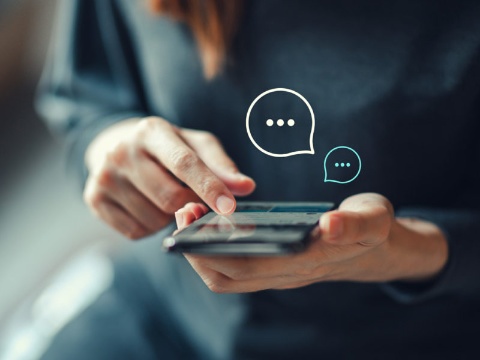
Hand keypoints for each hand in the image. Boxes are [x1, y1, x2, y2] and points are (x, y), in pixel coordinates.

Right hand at [83, 117, 254, 238]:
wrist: (118, 148)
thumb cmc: (168, 149)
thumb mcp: (196, 146)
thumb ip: (222, 166)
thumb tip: (246, 187)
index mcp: (152, 131)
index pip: (185, 163)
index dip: (210, 187)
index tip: (229, 208)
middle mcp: (122, 150)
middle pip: (171, 198)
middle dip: (188, 204)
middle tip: (188, 195)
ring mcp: (104, 176)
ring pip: (154, 219)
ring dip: (168, 217)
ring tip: (162, 196)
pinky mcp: (94, 199)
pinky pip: (135, 232)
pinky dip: (149, 226)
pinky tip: (146, 206)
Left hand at [175, 193, 447, 292]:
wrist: (375, 249)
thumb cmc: (370, 228)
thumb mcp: (373, 218)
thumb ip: (355, 223)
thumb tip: (331, 226)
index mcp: (306, 262)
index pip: (248, 265)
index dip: (213, 247)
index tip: (192, 217)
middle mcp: (286, 275)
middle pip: (227, 275)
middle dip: (196, 247)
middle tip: (183, 210)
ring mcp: (279, 274)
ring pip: (227, 277)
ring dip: (201, 252)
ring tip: (191, 216)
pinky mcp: (275, 268)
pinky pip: (234, 270)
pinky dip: (214, 252)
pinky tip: (210, 226)